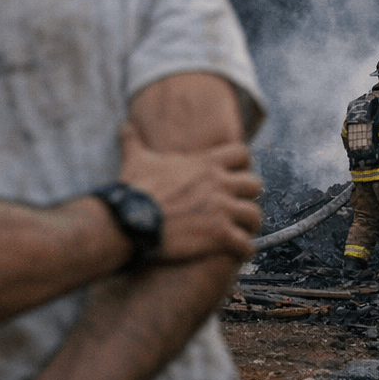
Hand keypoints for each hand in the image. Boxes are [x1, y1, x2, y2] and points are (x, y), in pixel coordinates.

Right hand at [117, 123, 262, 262]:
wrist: (131, 220)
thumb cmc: (135, 190)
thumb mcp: (136, 159)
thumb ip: (134, 141)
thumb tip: (124, 127)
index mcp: (205, 164)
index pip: (241, 154)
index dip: (241, 165)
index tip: (234, 176)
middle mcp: (219, 184)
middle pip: (254, 185)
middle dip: (248, 196)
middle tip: (238, 206)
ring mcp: (222, 209)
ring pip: (254, 215)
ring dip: (248, 224)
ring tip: (241, 231)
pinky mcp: (219, 234)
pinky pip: (245, 244)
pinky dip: (244, 250)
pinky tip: (237, 252)